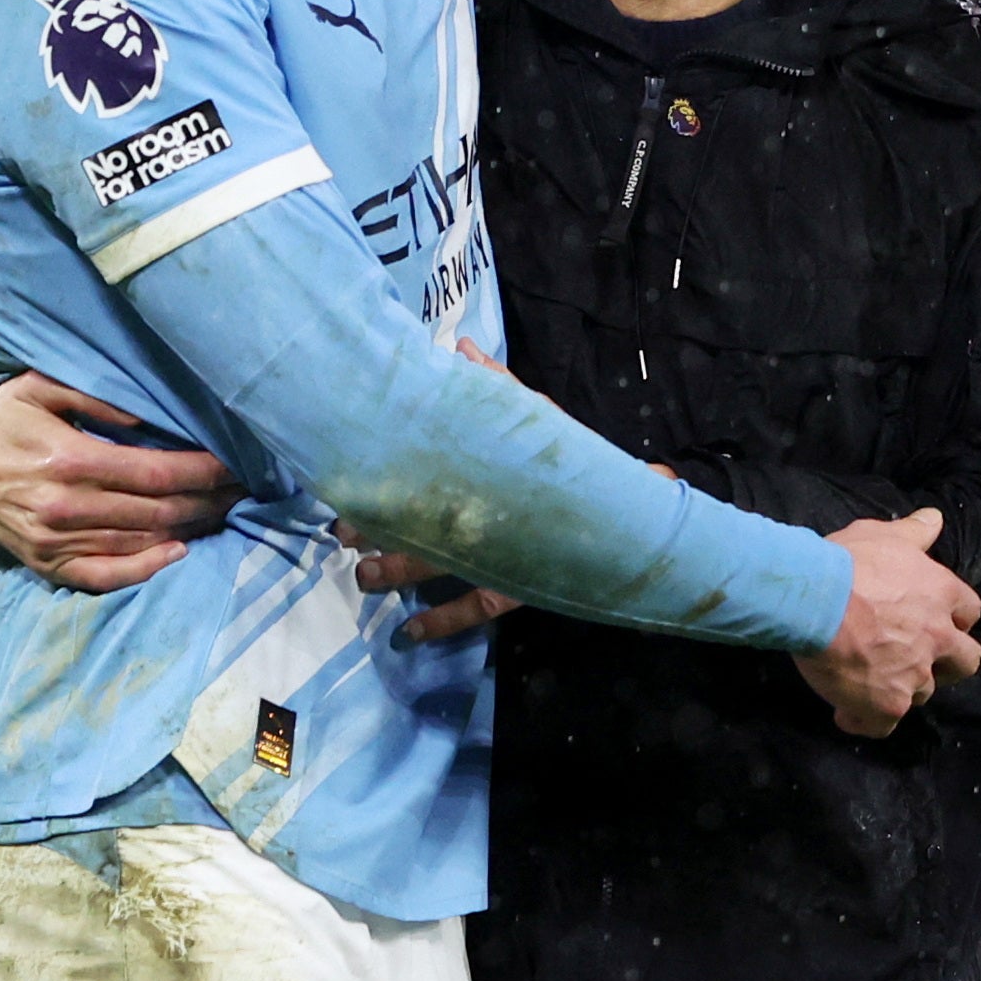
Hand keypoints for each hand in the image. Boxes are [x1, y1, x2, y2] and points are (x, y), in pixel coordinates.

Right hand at [0, 371, 242, 592]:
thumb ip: (96, 398)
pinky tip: (177, 554)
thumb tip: (147, 418)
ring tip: (223, 512)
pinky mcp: (47, 564)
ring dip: (189, 530)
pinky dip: (144, 570)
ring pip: (140, 542)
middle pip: (159, 511)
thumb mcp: (41, 388)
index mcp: (70, 459)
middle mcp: (68, 507)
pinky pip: (104, 576)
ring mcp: (57, 542)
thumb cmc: (3, 420)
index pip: (157, 472)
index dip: (204, 471)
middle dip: (209, 500)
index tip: (236, 463)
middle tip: (243, 488)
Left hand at [349, 336, 562, 643]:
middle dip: (383, 526)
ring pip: (447, 565)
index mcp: (500, 466)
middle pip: (432, 518)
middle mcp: (501, 511)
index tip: (352, 476)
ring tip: (363, 576)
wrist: (637, 512)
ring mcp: (511, 553)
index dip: (393, 474)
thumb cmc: (578, 461)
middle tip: (342, 533)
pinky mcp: (524, 587)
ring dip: (400, 571)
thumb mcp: (541, 419)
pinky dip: (443, 623)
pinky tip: (410, 634)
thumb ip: (499, 387)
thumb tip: (461, 347)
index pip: (440, 465)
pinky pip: (478, 609)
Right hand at [794, 508, 980, 737]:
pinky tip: (846, 711)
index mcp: (941, 595)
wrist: (815, 600)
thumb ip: (913, 532)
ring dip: (902, 687)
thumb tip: (935, 519)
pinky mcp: (888, 706)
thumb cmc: (848, 562)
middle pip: (965, 661)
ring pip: (923, 693)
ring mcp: (915, 676)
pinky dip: (866, 720)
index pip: (969, 612)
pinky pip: (883, 725)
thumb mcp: (883, 535)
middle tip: (915, 657)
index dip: (953, 618)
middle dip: (946, 663)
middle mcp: (938, 638)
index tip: (934, 618)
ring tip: (871, 680)